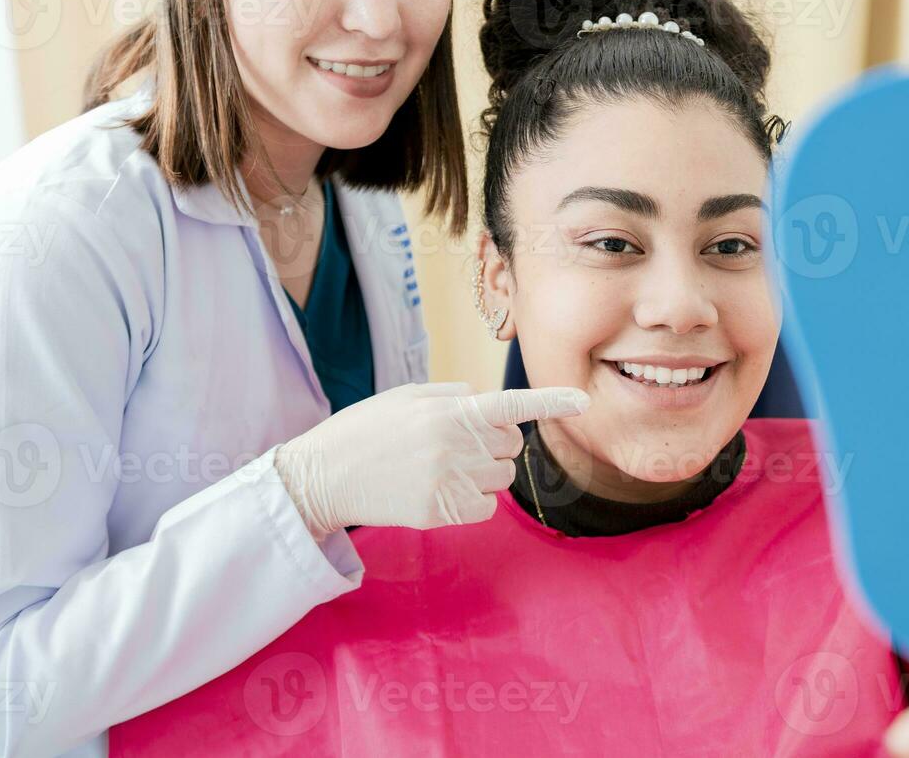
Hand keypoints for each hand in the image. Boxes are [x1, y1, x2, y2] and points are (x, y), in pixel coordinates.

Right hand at [274, 381, 589, 534]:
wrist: (324, 475)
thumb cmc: (366, 430)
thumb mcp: (407, 396)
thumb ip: (453, 396)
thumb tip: (487, 404)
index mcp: (450, 410)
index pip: (513, 404)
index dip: (553, 401)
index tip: (584, 400)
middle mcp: (455, 444)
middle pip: (512, 445)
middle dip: (495, 443)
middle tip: (457, 445)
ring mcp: (449, 481)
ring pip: (501, 477)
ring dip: (483, 472)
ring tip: (441, 468)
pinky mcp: (440, 513)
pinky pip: (486, 508)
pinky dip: (475, 502)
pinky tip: (442, 492)